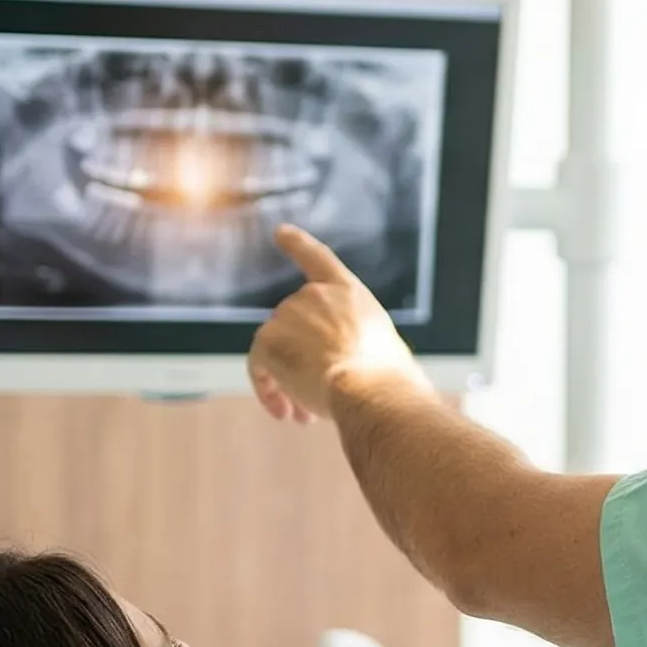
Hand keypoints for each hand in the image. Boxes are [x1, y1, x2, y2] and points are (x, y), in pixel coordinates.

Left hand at [246, 225, 420, 422]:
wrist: (369, 388)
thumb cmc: (386, 379)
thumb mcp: (380, 348)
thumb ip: (351, 344)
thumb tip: (332, 368)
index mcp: (349, 293)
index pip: (318, 259)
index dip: (297, 244)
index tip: (280, 232)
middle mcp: (314, 296)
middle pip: (295, 329)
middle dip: (303, 362)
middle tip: (319, 400)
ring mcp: (288, 315)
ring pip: (278, 352)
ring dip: (290, 383)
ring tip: (310, 413)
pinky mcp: (266, 340)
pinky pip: (259, 368)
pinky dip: (269, 391)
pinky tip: (285, 413)